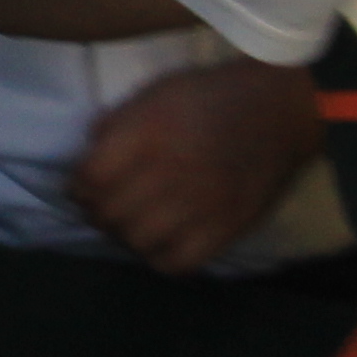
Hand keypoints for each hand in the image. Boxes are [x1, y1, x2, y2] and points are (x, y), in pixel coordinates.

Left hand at [68, 56, 324, 276]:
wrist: (278, 109)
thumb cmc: (209, 97)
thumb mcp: (154, 93)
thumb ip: (116, 124)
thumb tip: (86, 157)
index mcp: (148, 133)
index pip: (90, 179)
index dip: (77, 188)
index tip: (82, 189)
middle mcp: (172, 171)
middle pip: (110, 214)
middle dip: (98, 214)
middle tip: (106, 209)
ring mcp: (202, 203)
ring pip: (138, 242)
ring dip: (127, 236)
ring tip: (134, 224)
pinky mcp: (227, 227)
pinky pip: (178, 263)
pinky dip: (162, 257)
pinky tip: (164, 240)